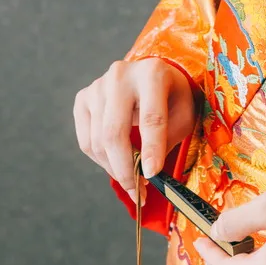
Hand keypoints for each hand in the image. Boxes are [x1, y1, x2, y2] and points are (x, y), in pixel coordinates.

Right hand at [73, 57, 196, 202]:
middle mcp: (120, 75)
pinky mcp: (83, 98)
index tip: (151, 175)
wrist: (151, 76)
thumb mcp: (183, 114)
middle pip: (115, 132)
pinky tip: (117, 164)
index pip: (150, 117)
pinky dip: (101, 160)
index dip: (151, 149)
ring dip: (114, 169)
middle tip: (138, 192)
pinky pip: (86, 140)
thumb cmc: (172, 97)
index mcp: (152, 73)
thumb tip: (145, 174)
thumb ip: (166, 140)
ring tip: (132, 181)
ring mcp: (98, 85)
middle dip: (126, 169)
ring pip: (97, 141)